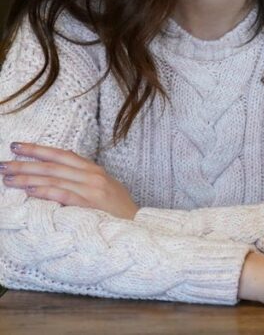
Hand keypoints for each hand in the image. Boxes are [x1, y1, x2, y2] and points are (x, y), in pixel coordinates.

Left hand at [1, 142, 138, 219]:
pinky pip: (62, 195)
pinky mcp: (90, 205)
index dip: (38, 149)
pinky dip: (43, 191)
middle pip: (53, 166)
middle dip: (25, 164)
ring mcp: (92, 190)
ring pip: (54, 179)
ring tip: (7, 178)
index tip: (17, 146)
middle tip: (3, 164)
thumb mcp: (105, 188)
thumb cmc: (119, 212)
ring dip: (28, 178)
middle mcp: (93, 176)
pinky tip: (27, 190)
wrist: (139, 228)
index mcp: (95, 170)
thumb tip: (60, 170)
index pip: (62, 155)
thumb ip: (85, 179)